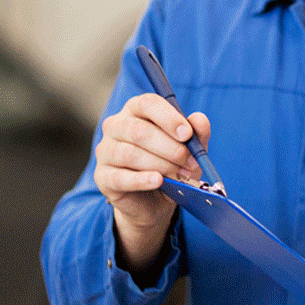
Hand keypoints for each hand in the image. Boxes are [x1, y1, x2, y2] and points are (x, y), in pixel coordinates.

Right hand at [94, 92, 210, 271]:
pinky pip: (119, 176)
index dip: (167, 117)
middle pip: (139, 130)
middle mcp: (116, 128)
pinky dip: (141, 178)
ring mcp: (106, 153)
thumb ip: (197, 133)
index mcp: (138, 112)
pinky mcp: (104, 179)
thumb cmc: (174, 164)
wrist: (158, 201)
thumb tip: (201, 120)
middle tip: (191, 162)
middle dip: (169, 147)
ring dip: (159, 164)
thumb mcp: (190, 149)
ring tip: (181, 176)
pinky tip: (158, 182)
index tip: (188, 133)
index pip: (147, 104)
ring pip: (130, 153)